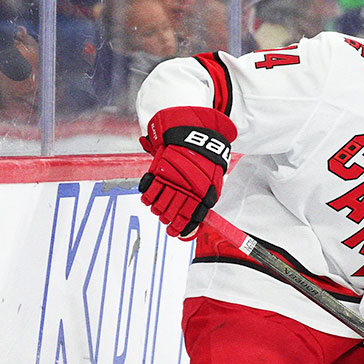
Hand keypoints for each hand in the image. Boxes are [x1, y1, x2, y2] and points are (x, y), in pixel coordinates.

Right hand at [138, 106, 236, 239]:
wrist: (192, 130)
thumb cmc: (205, 156)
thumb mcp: (215, 176)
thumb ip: (208, 197)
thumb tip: (200, 218)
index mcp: (204, 190)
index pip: (193, 216)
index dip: (185, 227)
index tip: (179, 233)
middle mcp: (187, 187)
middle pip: (174, 212)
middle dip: (169, 220)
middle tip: (167, 222)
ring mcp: (172, 179)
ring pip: (160, 204)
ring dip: (158, 210)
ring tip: (159, 211)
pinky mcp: (159, 170)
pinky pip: (150, 190)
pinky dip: (148, 197)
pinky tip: (149, 199)